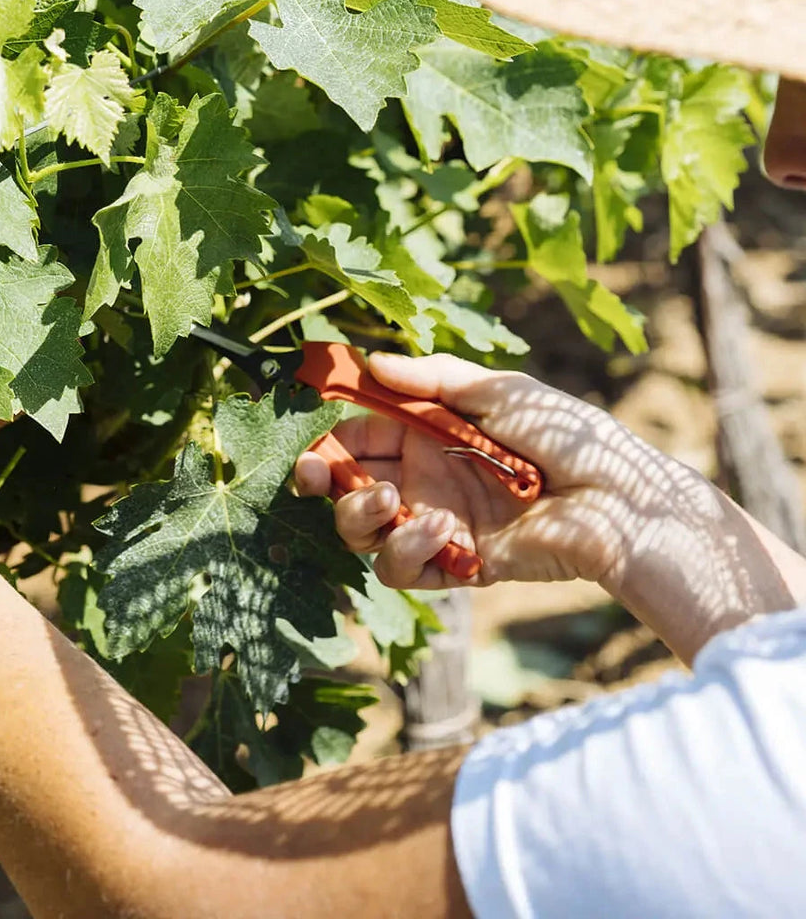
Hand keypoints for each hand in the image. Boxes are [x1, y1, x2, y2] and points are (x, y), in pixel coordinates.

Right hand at [295, 352, 722, 593]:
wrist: (618, 499)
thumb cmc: (564, 434)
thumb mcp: (498, 390)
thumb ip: (431, 379)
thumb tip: (370, 362)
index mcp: (430, 435)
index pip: (363, 436)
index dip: (331, 435)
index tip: (311, 430)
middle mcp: (426, 480)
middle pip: (349, 484)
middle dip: (323, 478)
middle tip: (312, 472)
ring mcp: (437, 524)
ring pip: (364, 530)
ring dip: (360, 515)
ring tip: (391, 502)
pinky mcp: (454, 565)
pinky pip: (400, 568)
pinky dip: (404, 550)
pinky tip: (434, 528)